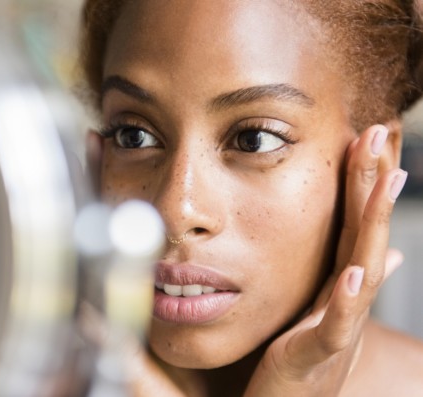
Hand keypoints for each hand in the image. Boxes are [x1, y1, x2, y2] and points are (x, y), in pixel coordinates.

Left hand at [243, 124, 406, 396]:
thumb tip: (378, 255)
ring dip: (374, 224)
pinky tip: (355, 270)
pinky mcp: (314, 356)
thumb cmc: (299, 359)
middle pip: (364, 233)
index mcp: (338, 284)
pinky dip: (348, 299)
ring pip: (362, 268)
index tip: (369, 134)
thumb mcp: (322, 312)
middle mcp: (344, 299)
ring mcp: (335, 326)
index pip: (355, 222)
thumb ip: (343, 280)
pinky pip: (335, 325)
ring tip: (386, 180)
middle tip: (382, 131)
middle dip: (374, 183)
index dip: (365, 180)